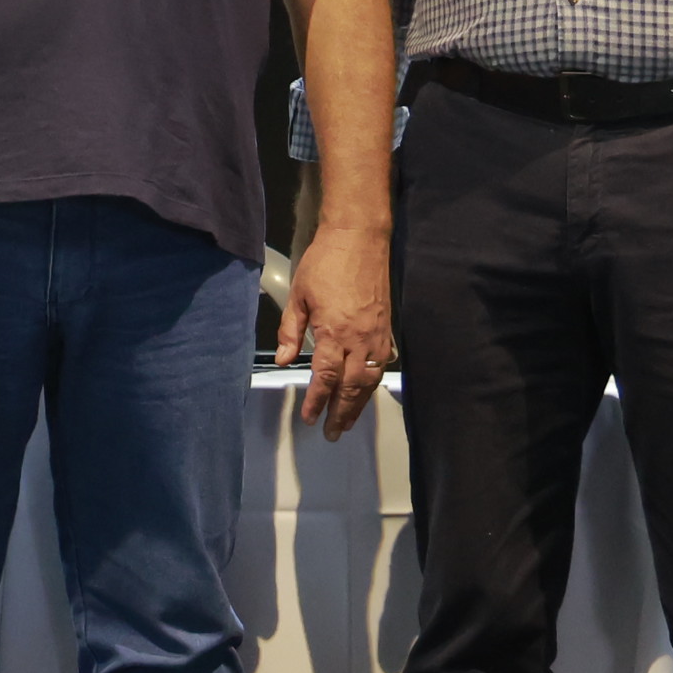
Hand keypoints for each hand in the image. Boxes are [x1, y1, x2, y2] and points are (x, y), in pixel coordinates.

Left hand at [279, 221, 393, 439]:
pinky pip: (382, 365)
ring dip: (359, 404)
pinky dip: (374, 383)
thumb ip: (291, 331)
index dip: (317, 402)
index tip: (309, 419)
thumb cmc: (325, 263)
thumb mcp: (299, 295)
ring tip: (349, 422)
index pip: (325, 378)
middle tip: (332, 434)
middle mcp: (360, 340)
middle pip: (351, 387)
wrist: (360, 238)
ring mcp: (377, 335)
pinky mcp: (387, 328)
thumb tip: (285, 361)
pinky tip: (366, 392)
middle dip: (341, 413)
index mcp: (334, 332)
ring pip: (370, 380)